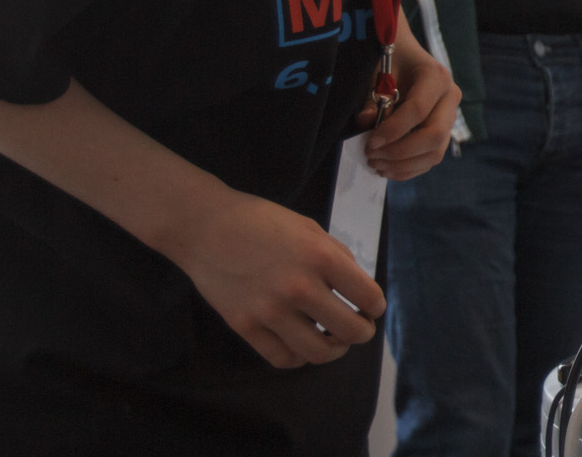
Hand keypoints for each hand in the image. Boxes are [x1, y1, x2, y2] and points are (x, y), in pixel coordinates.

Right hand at [168, 189, 383, 367]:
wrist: (205, 226)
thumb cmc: (262, 222)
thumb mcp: (310, 229)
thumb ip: (337, 258)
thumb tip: (359, 290)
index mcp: (321, 257)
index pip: (369, 297)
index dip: (376, 307)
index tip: (372, 308)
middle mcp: (299, 287)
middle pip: (350, 331)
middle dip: (362, 333)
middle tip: (360, 327)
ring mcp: (270, 310)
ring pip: (318, 352)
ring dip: (334, 350)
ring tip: (334, 340)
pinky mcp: (244, 326)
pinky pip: (283, 358)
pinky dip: (300, 357)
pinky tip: (302, 344)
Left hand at [354, 24, 460, 178]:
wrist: (404, 55)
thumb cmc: (389, 60)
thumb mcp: (376, 74)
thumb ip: (371, 100)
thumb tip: (366, 125)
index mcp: (436, 76)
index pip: (418, 110)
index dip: (393, 130)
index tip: (370, 142)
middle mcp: (450, 97)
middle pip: (434, 135)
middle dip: (400, 151)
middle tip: (372, 155)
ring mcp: (450, 117)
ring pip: (435, 152)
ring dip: (403, 165)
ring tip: (376, 164)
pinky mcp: (444, 132)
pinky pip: (431, 158)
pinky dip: (409, 169)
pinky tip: (387, 169)